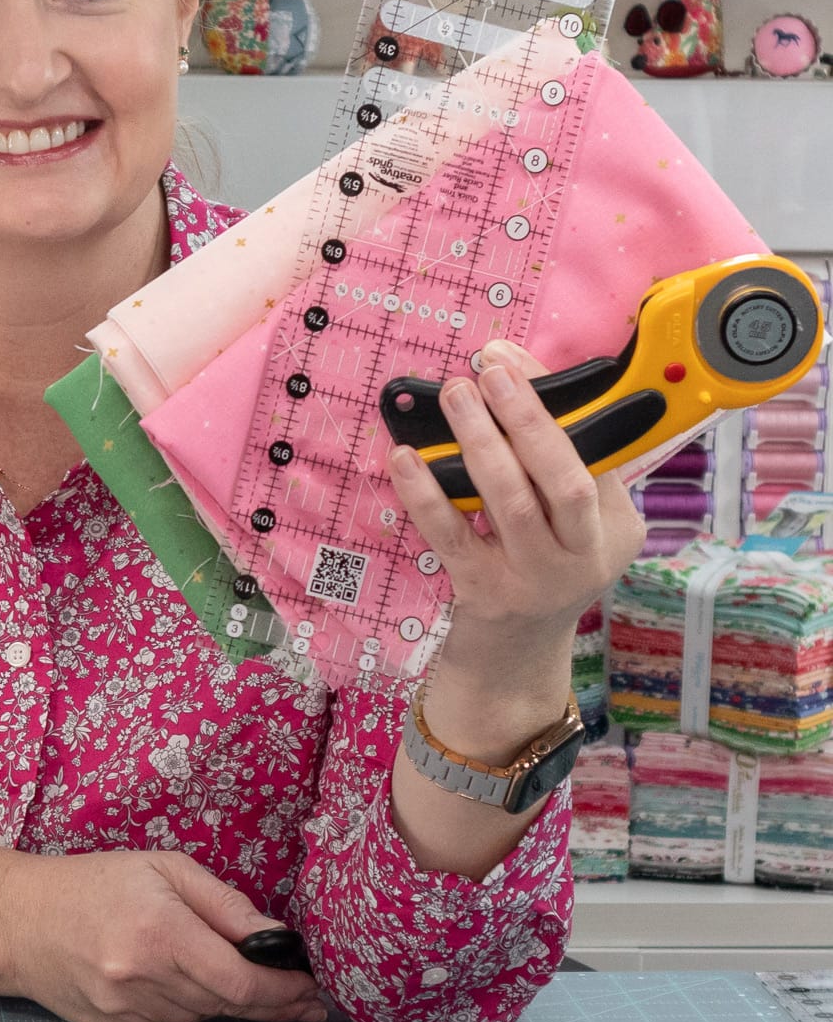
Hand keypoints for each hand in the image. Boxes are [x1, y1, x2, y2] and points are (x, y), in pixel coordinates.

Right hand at [2, 850, 326, 1021]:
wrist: (18, 921)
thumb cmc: (94, 883)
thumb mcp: (164, 869)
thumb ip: (223, 905)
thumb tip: (276, 937)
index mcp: (160, 934)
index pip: (240, 982)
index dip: (283, 991)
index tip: (311, 990)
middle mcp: (143, 981)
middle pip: (227, 1004)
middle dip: (270, 1001)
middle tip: (305, 998)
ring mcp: (127, 1012)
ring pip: (202, 1016)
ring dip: (231, 1002)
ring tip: (254, 985)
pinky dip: (192, 1006)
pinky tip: (192, 983)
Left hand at [388, 336, 646, 682]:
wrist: (516, 662)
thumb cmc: (541, 572)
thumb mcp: (573, 528)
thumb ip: (558, 472)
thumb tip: (509, 383)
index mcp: (616, 528)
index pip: (592, 451)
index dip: (552, 400)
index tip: (510, 359)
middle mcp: (584, 555)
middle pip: (565, 478)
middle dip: (528, 417)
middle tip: (489, 371)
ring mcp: (535, 580)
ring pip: (510, 503)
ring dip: (480, 442)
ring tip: (453, 395)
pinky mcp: (485, 596)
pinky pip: (452, 536)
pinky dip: (426, 493)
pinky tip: (404, 458)